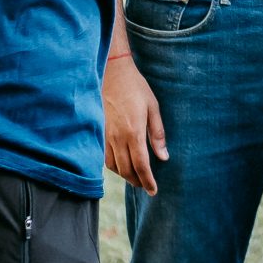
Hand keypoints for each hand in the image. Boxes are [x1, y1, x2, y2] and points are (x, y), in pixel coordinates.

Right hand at [103, 55, 166, 195]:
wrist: (112, 72)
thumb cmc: (136, 88)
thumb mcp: (153, 107)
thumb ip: (157, 134)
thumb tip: (164, 156)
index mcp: (134, 132)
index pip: (141, 165)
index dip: (147, 180)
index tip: (153, 190)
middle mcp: (118, 138)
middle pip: (126, 170)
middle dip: (137, 181)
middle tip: (146, 187)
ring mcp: (106, 136)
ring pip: (114, 166)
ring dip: (125, 175)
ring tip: (135, 178)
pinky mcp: (99, 132)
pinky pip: (104, 157)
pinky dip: (113, 166)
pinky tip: (121, 165)